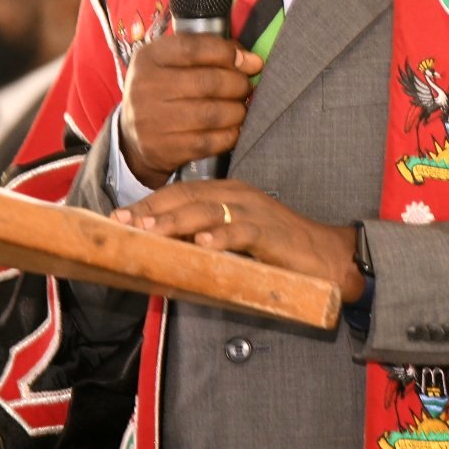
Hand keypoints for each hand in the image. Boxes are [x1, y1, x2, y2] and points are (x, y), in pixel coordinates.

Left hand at [113, 179, 366, 302]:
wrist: (329, 257)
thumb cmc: (279, 250)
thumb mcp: (237, 239)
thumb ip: (207, 236)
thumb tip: (168, 249)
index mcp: (229, 193)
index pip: (182, 191)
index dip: (150, 202)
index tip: (119, 216)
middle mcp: (238, 196)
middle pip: (188, 197)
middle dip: (152, 209)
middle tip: (122, 222)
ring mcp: (255, 212)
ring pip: (208, 211)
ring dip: (175, 221)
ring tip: (149, 230)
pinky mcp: (271, 233)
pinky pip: (242, 232)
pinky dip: (221, 237)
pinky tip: (202, 245)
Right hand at [118, 34, 262, 189]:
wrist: (134, 136)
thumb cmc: (165, 91)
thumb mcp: (175, 63)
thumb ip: (211, 53)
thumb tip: (251, 61)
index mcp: (149, 57)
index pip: (194, 48)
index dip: (228, 53)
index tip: (249, 62)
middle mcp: (146, 86)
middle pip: (208, 82)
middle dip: (238, 84)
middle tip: (246, 88)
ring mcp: (151, 120)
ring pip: (212, 114)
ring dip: (237, 111)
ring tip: (240, 109)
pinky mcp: (163, 149)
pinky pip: (209, 142)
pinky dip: (230, 135)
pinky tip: (233, 129)